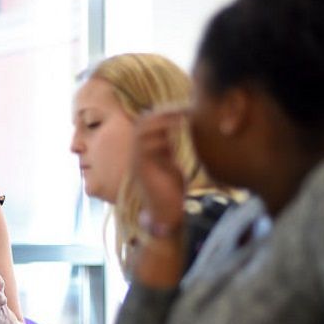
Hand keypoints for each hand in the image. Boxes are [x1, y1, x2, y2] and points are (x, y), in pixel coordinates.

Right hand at [132, 107, 188, 231]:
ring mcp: (138, 160)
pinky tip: (177, 134)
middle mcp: (138, 152)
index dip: (164, 111)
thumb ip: (169, 148)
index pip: (149, 121)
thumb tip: (179, 132)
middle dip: (163, 112)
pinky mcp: (142, 169)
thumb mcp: (170, 164)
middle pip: (143, 121)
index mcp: (146, 150)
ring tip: (182, 117)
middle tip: (184, 109)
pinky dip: (161, 136)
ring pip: (142, 130)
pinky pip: (146, 145)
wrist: (164, 215)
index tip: (185, 108)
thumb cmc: (170, 191)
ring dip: (162, 120)